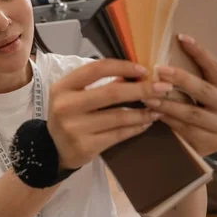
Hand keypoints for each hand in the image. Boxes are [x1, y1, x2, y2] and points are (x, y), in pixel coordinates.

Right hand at [47, 59, 172, 169]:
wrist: (53, 149)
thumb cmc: (69, 115)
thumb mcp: (74, 95)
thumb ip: (99, 84)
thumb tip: (135, 75)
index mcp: (62, 87)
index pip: (96, 69)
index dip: (122, 67)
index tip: (143, 70)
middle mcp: (65, 106)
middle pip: (111, 93)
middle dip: (142, 90)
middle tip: (163, 88)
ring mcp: (74, 128)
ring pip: (118, 117)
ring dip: (143, 111)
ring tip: (158, 108)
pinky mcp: (85, 146)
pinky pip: (118, 134)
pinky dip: (136, 127)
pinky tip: (146, 123)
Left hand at [144, 34, 216, 156]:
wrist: (213, 140)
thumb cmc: (202, 110)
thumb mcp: (204, 94)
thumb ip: (192, 80)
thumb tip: (163, 60)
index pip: (215, 67)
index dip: (199, 52)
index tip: (181, 38)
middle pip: (203, 90)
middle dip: (180, 79)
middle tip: (159, 70)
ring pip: (191, 113)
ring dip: (166, 103)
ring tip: (147, 96)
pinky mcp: (210, 143)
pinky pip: (184, 129)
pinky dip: (167, 120)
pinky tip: (154, 114)